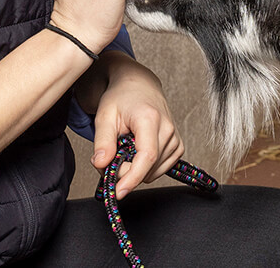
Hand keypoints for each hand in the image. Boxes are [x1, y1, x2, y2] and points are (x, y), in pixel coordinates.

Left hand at [91, 54, 182, 198]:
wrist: (138, 87)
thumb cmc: (120, 99)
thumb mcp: (104, 116)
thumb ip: (103, 141)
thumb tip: (101, 164)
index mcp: (150, 118)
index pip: (147, 156)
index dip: (132, 177)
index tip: (118, 192)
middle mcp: (168, 128)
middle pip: (149, 167)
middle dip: (125, 173)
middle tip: (109, 159)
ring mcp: (176, 138)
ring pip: (154, 172)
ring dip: (135, 170)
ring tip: (124, 149)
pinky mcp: (178, 146)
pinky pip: (160, 169)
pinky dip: (145, 168)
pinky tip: (137, 152)